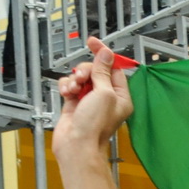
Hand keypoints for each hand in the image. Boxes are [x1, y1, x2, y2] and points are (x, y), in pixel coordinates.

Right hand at [53, 39, 134, 161]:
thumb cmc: (94, 126)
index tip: (93, 42)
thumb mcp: (104, 93)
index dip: (103, 54)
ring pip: (81, 76)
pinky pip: (70, 85)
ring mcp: (90, 99)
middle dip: (86, 70)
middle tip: (82, 77)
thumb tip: (106, 54)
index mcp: (121, 96)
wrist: (76, 145)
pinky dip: (67, 86)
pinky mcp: (75, 102)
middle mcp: (106, 97)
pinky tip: (67, 93)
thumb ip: (103, 71)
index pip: (113, 67)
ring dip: (75, 79)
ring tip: (74, 89)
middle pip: (95, 69)